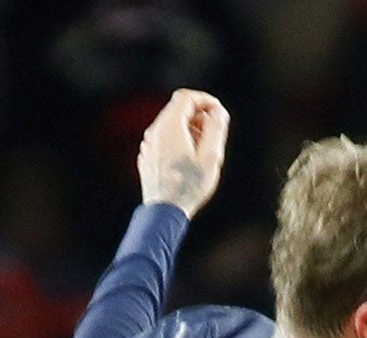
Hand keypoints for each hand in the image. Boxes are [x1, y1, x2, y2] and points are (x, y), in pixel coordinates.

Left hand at [138, 89, 228, 216]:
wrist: (164, 210)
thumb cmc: (189, 185)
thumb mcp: (211, 157)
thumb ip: (216, 129)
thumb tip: (219, 112)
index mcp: (170, 126)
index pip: (186, 97)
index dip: (205, 100)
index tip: (218, 111)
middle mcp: (155, 131)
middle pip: (177, 110)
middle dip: (198, 115)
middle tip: (215, 132)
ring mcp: (148, 144)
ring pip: (170, 125)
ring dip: (189, 129)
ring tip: (204, 148)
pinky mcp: (147, 156)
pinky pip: (164, 139)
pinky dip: (178, 140)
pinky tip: (189, 159)